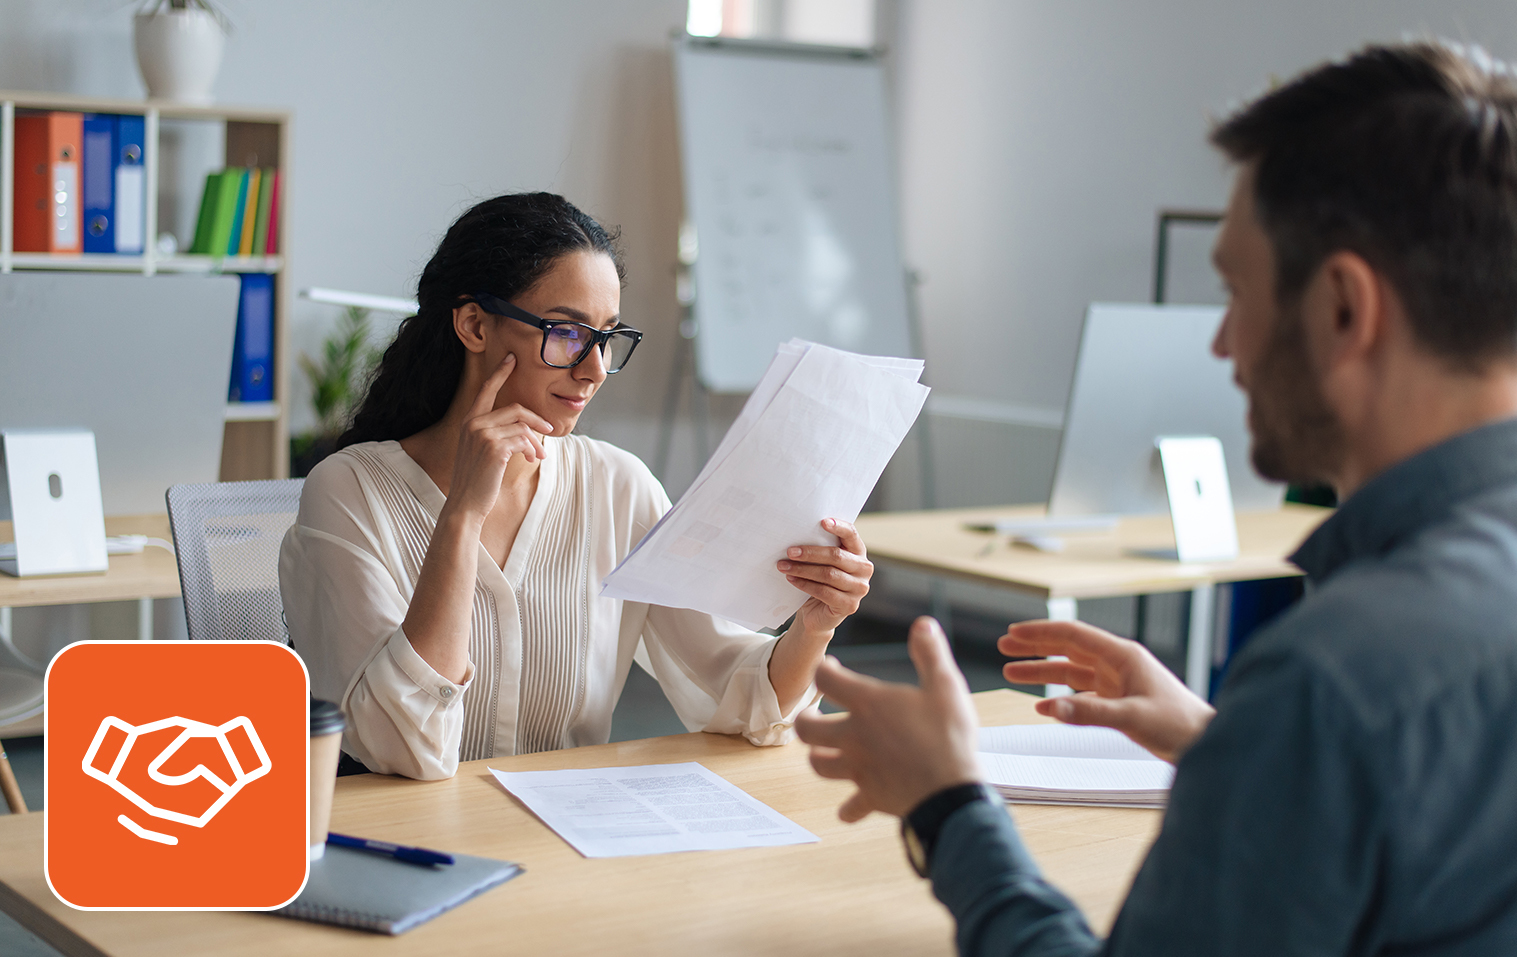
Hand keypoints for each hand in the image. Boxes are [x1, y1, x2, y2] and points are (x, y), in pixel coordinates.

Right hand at [445, 353, 554, 521]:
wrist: (466, 503)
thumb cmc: (477, 479)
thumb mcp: (483, 451)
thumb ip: (498, 435)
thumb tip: (528, 431)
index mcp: (469, 421)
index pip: (486, 390)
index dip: (500, 373)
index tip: (511, 359)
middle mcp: (473, 424)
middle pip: (515, 409)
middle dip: (536, 420)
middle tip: (550, 430)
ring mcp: (483, 435)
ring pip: (522, 426)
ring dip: (535, 441)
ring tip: (539, 455)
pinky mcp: (495, 448)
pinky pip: (523, 440)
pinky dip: (531, 449)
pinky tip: (531, 459)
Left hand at [778, 518, 872, 636]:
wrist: (818, 613)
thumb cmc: (819, 582)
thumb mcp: (821, 563)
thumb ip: (819, 549)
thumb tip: (797, 534)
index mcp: (859, 553)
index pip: (852, 535)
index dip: (839, 527)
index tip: (822, 522)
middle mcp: (864, 569)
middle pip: (836, 556)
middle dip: (810, 553)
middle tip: (790, 551)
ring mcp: (859, 589)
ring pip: (829, 574)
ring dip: (803, 569)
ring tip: (784, 566)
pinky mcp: (849, 605)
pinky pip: (825, 592)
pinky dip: (805, 584)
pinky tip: (792, 579)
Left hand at [795, 617, 981, 821]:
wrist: (951, 792)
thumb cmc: (949, 737)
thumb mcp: (946, 686)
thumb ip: (931, 653)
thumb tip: (923, 624)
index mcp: (868, 704)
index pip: (826, 679)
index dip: (824, 668)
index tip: (830, 666)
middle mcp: (854, 735)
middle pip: (807, 727)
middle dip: (806, 718)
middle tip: (816, 713)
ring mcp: (859, 768)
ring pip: (819, 764)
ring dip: (819, 756)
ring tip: (826, 750)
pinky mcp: (870, 795)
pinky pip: (851, 805)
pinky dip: (848, 807)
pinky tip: (849, 808)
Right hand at [999, 620, 1215, 762]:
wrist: (1205, 743)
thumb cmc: (1179, 725)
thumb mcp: (1132, 718)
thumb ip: (1090, 713)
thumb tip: (1048, 708)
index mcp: (1123, 657)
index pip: (1073, 635)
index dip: (1041, 633)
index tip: (1013, 633)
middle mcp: (1118, 665)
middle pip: (1068, 649)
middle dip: (1036, 647)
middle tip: (1004, 646)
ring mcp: (1118, 683)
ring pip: (1071, 672)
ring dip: (1043, 673)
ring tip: (1011, 673)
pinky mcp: (1120, 702)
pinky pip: (1082, 696)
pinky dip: (1060, 700)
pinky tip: (1042, 707)